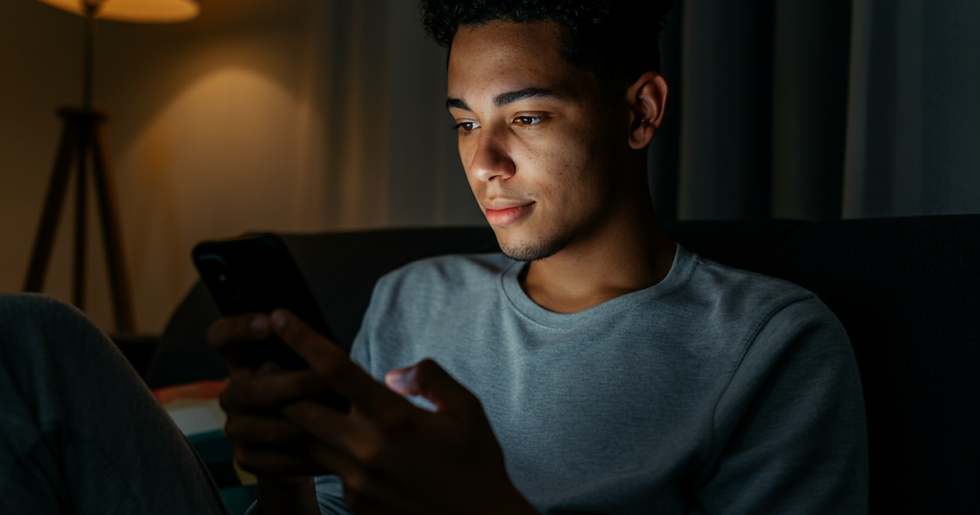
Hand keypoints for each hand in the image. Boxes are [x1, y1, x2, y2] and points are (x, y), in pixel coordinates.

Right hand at [207, 313, 332, 479]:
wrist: (307, 445)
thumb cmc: (314, 393)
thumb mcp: (309, 367)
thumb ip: (307, 354)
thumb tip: (325, 348)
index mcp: (242, 362)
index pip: (221, 337)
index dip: (238, 328)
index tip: (268, 323)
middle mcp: (231, 394)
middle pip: (253, 389)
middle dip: (297, 384)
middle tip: (332, 381)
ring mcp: (235, 429)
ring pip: (272, 427)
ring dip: (311, 422)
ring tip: (342, 416)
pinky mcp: (247, 459)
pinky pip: (280, 459)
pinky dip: (312, 454)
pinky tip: (336, 446)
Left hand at [269, 310, 537, 514]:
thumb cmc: (476, 464)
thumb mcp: (467, 409)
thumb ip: (429, 378)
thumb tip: (392, 375)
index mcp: (395, 418)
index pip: (335, 370)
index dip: (302, 340)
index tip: (279, 317)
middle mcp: (367, 448)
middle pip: (302, 408)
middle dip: (294, 389)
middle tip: (295, 374)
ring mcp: (357, 479)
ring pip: (311, 440)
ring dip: (316, 423)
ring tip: (342, 417)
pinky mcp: (355, 502)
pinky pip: (329, 468)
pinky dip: (336, 453)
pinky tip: (367, 454)